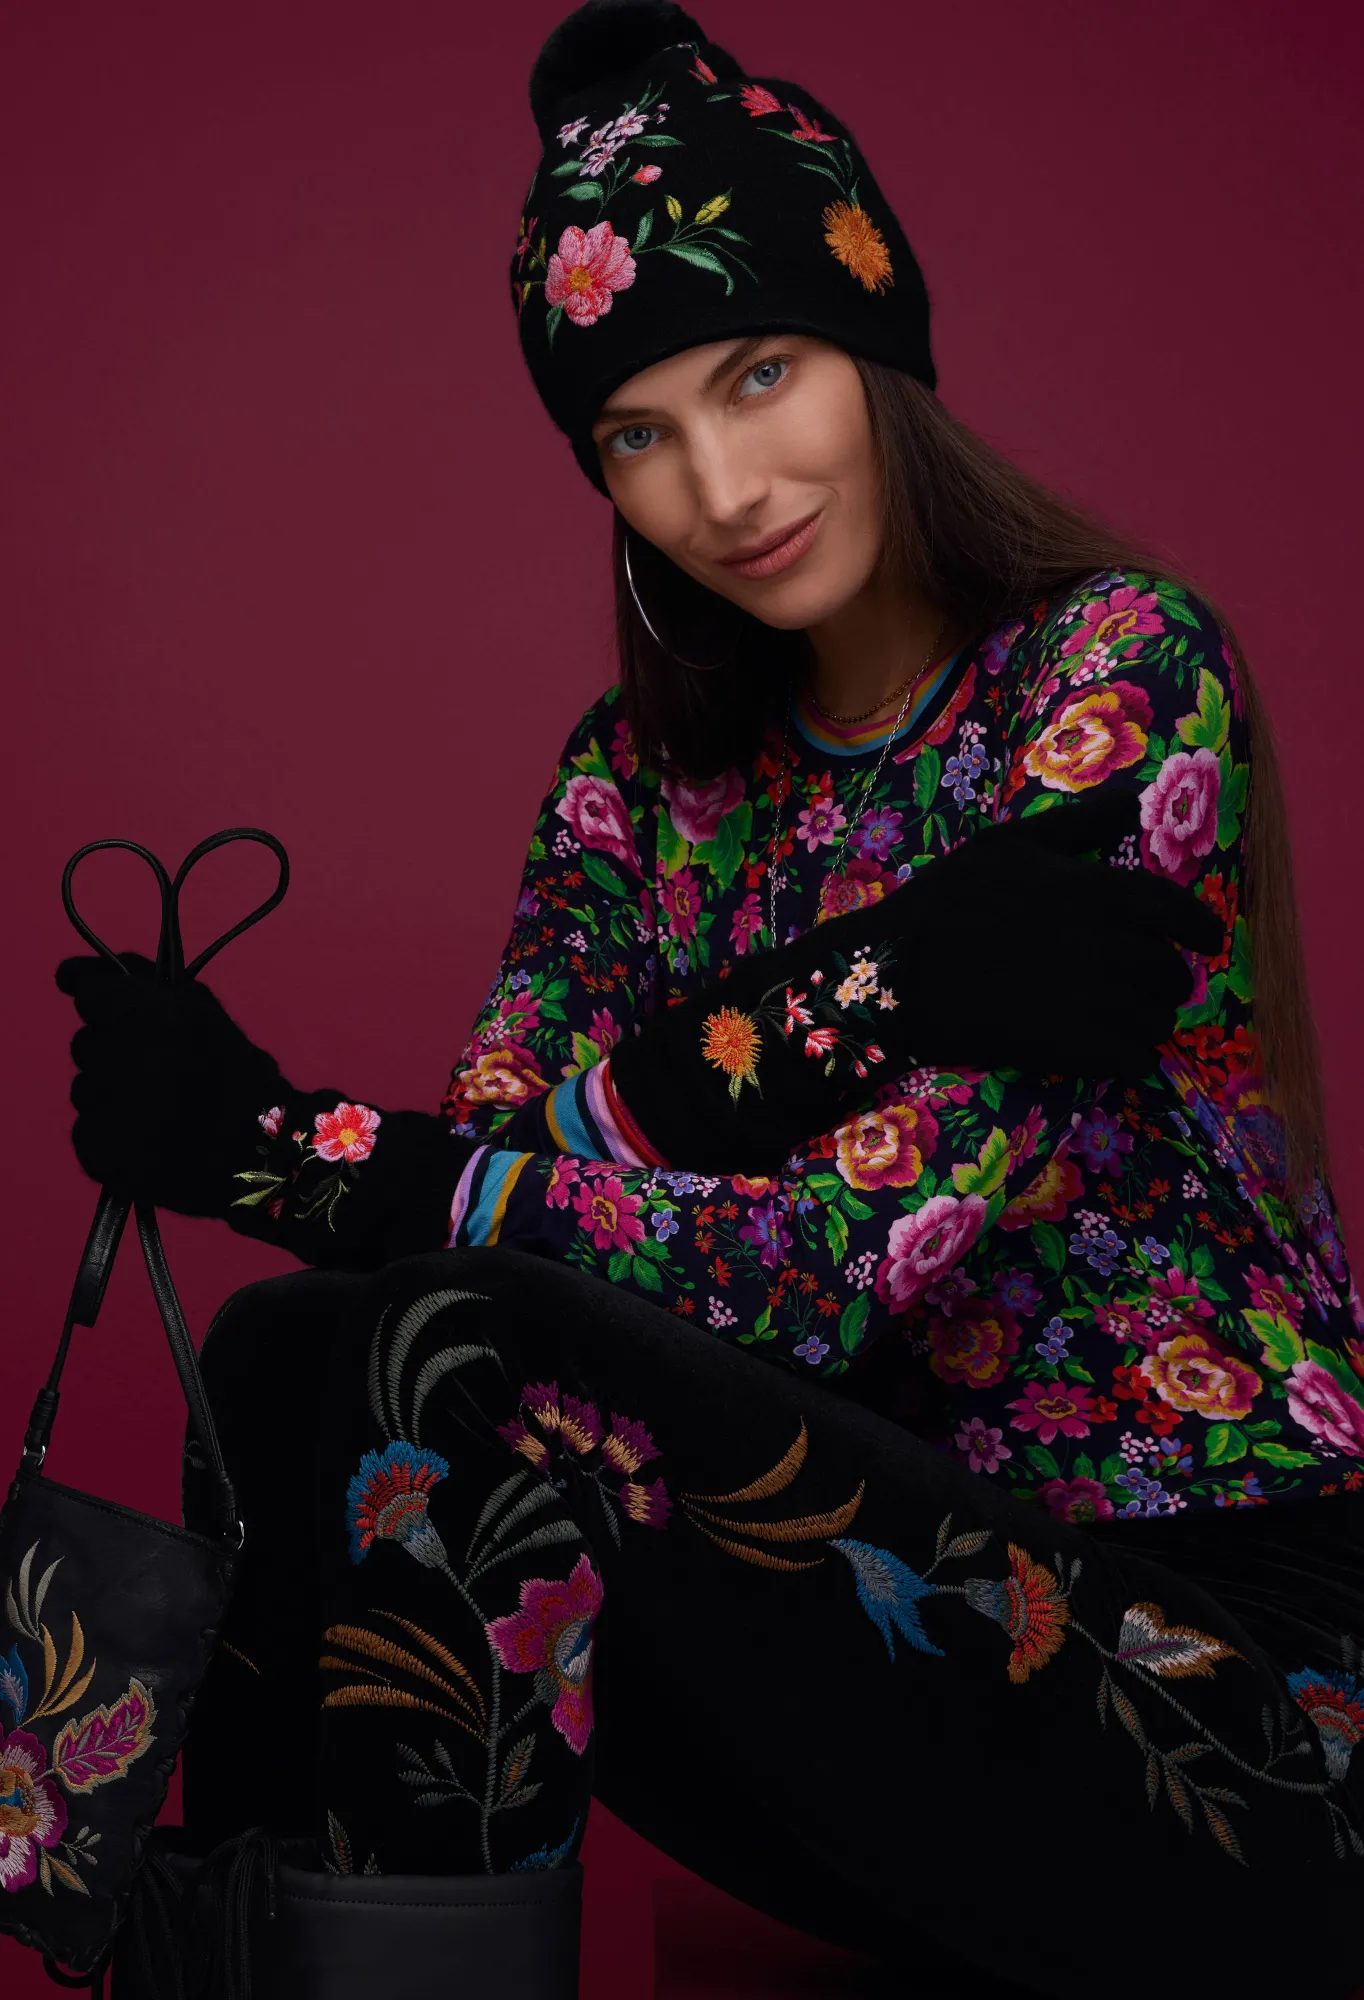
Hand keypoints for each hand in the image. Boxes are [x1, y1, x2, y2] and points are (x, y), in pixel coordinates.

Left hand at [56, 951, 285, 1213]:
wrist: (262, 1158)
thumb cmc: (239, 1077)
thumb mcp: (202, 1012)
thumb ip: (142, 982)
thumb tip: (75, 974)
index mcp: (149, 1018)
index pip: (88, 992)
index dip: (100, 998)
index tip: (107, 1006)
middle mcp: (120, 1061)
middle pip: (85, 1043)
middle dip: (113, 1051)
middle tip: (158, 1070)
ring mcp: (104, 1111)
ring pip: (85, 1087)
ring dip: (110, 1092)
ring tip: (158, 1111)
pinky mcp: (97, 1154)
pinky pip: (87, 1129)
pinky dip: (110, 1132)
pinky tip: (147, 1139)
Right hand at [608, 789, 1220, 1172]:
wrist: (894, 974)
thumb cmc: (946, 902)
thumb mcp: (1009, 845)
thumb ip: (1079, 823)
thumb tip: (1136, 800)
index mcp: (1086, 889)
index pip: (1167, 906)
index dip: (1197, 925)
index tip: (1209, 938)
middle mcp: (1095, 943)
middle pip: (1166, 967)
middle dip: (1171, 977)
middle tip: (1162, 983)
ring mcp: (1082, 998)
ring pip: (1153, 1015)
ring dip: (1153, 1017)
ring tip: (1138, 1018)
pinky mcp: (1064, 1046)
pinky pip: (1128, 1056)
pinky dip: (1134, 1054)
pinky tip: (1118, 1050)